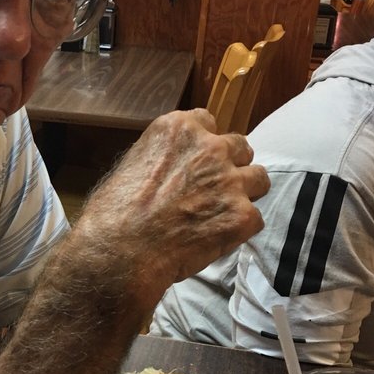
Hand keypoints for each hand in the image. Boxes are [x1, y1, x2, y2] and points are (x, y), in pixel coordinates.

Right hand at [74, 109, 268, 307]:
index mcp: (179, 129)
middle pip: (240, 147)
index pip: (208, 122)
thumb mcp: (132, 164)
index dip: (204, 145)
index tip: (197, 161)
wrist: (121, 251)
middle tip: (212, 190)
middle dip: (230, 166)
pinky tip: (216, 238)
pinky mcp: (241, 215)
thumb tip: (174, 168)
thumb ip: (164, 156)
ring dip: (244, 194)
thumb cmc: (115, 213)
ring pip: (258, 179)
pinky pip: (255, 218)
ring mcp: (230, 181)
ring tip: (221, 214)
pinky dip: (240, 229)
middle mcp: (210, 148)